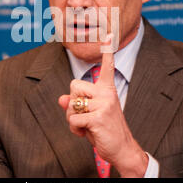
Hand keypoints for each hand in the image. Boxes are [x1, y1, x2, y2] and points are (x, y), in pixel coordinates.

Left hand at [58, 35, 148, 176]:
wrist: (121, 149)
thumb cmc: (104, 130)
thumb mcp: (90, 114)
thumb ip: (76, 104)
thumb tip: (61, 99)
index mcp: (107, 89)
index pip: (107, 66)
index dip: (106, 50)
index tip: (109, 34)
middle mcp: (107, 93)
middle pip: (74, 85)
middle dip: (73, 102)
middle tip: (84, 115)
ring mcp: (104, 104)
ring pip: (72, 104)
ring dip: (73, 119)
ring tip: (86, 126)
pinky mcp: (98, 116)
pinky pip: (74, 119)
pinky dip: (75, 129)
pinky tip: (86, 133)